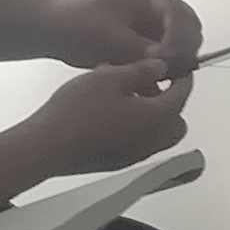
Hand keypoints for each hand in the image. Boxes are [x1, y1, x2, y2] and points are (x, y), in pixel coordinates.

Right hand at [26, 57, 190, 178]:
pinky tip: (113, 114)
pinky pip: (140, 144)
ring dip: (152, 115)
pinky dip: (137, 129)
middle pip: (176, 120)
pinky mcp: (119, 163)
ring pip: (159, 134)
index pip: (182, 94)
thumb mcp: (111, 77)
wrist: (48, 146)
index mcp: (157, 117)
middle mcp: (153, 140)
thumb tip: (160, 67)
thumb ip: (141, 71)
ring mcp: (136, 155)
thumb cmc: (77, 111)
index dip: (181, 76)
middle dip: (170, 101)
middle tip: (152, 84)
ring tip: (128, 96)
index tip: (176, 67)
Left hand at [51, 0, 199, 79]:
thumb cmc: (77, 25)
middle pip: (188, 27)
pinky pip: (166, 51)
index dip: (179, 41)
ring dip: (176, 59)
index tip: (169, 65)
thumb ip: (142, 50)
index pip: (180, 15)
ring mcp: (153, 19)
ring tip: (162, 79)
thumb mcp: (110, 39)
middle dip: (183, 51)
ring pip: (181, 41)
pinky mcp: (146, 36)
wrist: (52, 29)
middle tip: (172, 75)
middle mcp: (158, 3)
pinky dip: (164, 65)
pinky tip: (154, 81)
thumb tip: (167, 63)